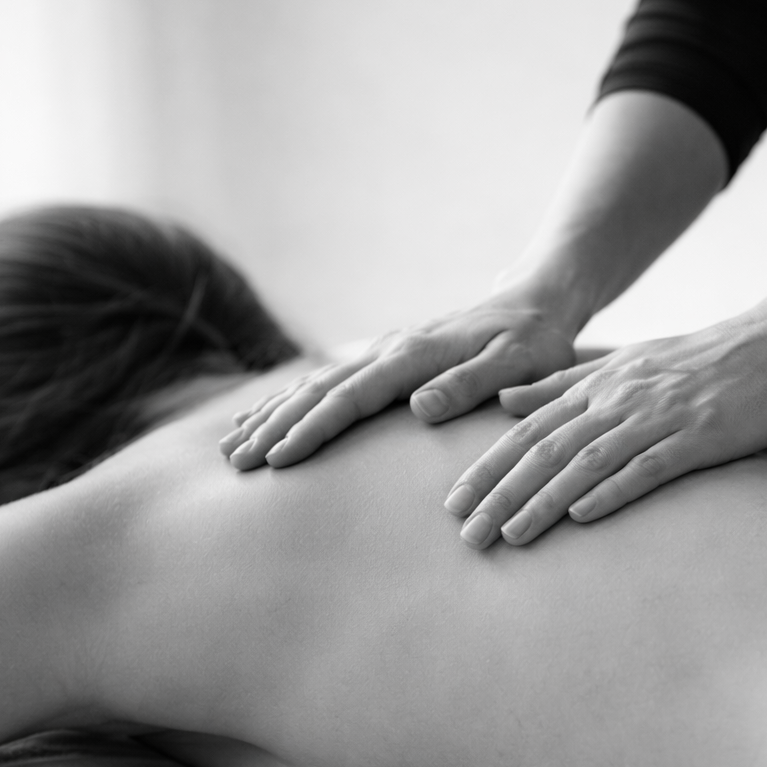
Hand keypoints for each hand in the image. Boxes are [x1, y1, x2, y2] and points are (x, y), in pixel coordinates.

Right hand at [219, 295, 578, 468]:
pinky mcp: (385, 358)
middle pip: (319, 391)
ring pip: (314, 384)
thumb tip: (420, 407)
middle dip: (274, 427)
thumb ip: (471, 384)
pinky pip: (327, 381)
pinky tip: (265, 419)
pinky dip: (291, 401)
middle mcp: (390, 350)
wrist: (536, 302)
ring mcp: (384, 352)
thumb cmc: (535, 340)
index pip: (352, 398)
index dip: (312, 430)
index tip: (277, 459)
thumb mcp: (519, 364)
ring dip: (272, 415)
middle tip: (234, 464)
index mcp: (416, 356)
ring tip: (230, 448)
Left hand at [446, 310, 766, 548]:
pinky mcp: (696, 436)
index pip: (528, 430)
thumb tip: (507, 401)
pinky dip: (610, 491)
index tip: (453, 502)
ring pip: (585, 462)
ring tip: (510, 537)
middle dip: (500, 493)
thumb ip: (565, 384)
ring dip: (543, 502)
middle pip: (544, 449)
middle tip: (466, 534)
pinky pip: (645, 467)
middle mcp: (618, 398)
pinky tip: (582, 517)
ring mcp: (656, 417)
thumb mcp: (626, 363)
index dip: (488, 466)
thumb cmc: (704, 361)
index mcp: (599, 383)